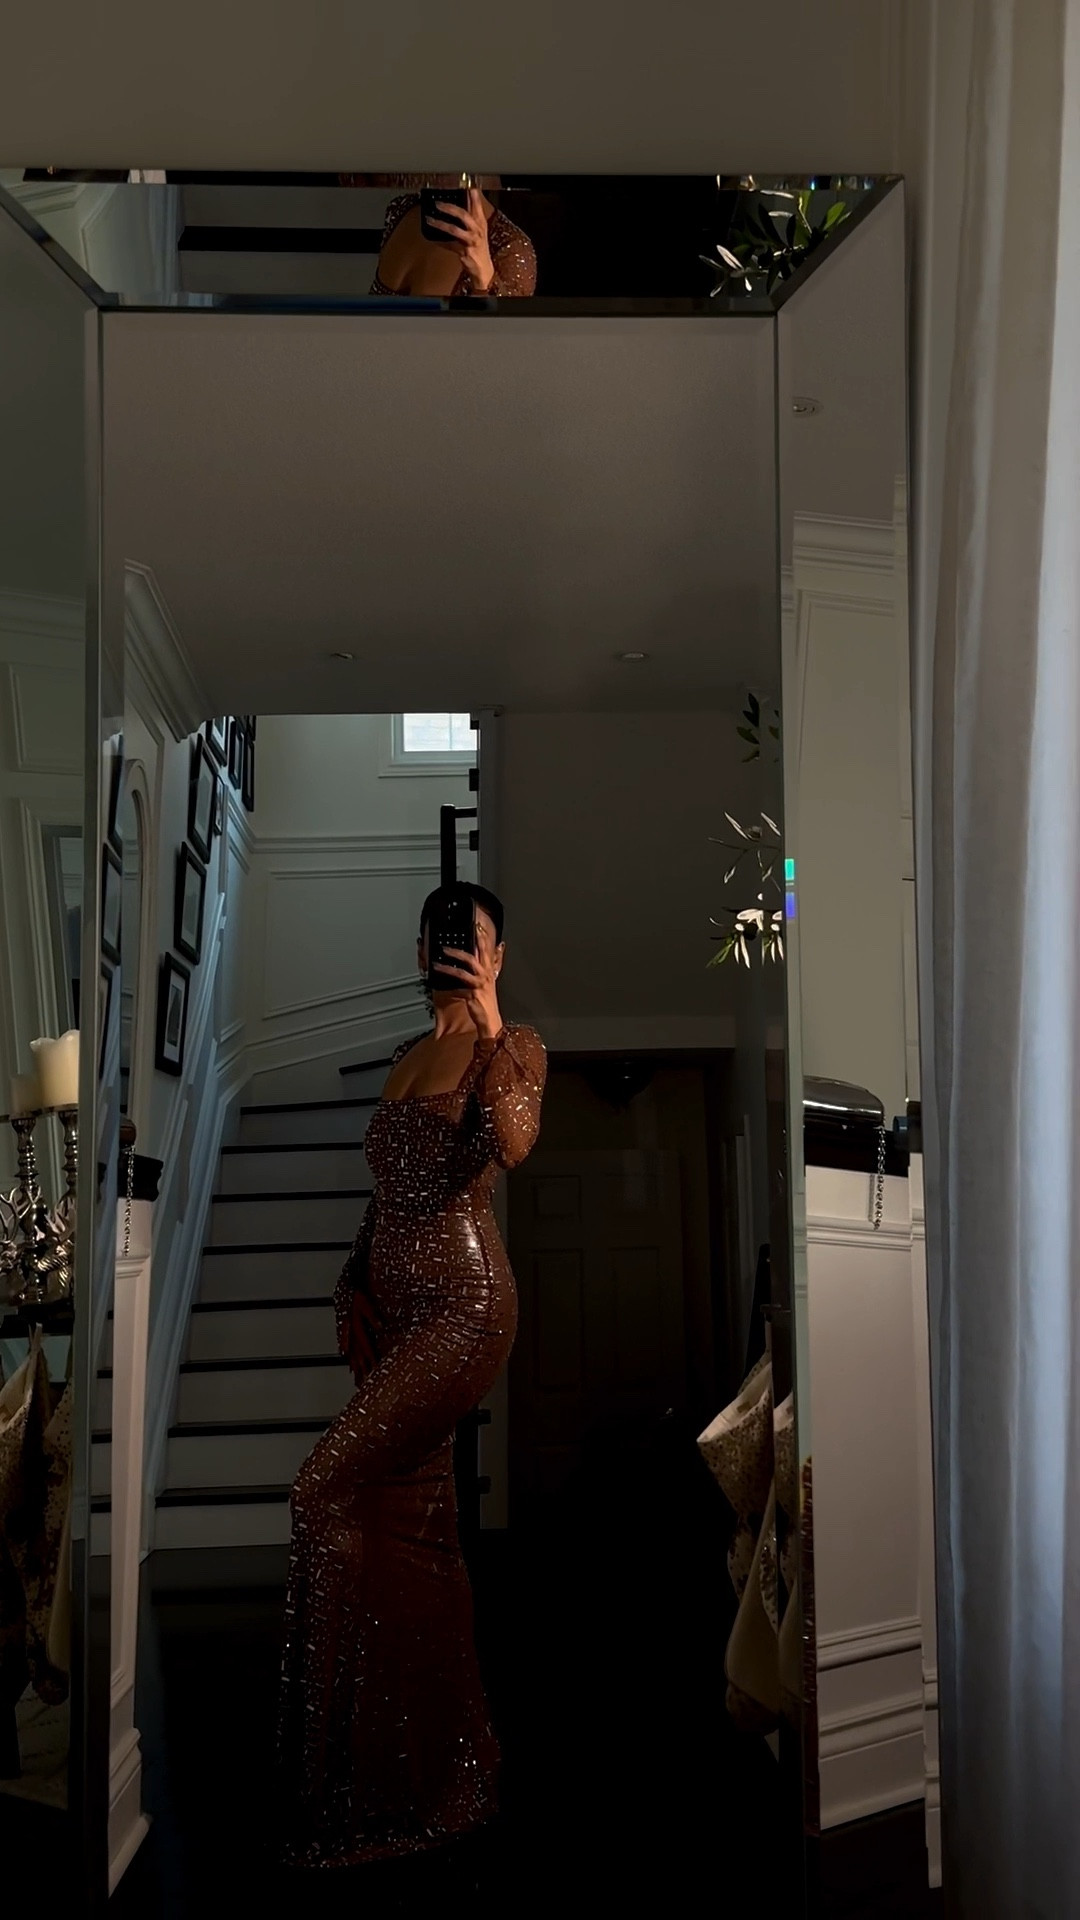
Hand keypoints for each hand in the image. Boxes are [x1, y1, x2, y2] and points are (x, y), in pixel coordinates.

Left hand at [425, 188, 494, 290]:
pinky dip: (440, 242)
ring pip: (454, 229)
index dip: (469, 191)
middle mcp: (477, 229)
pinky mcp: (465, 252)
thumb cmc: (478, 246)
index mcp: (480, 220)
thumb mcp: (477, 227)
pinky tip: (432, 239)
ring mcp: (472, 241)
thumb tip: (458, 199)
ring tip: (429, 219)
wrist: (484, 268)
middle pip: (463, 214)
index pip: (476, 201)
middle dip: (449, 208)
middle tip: (437, 203)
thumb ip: (469, 213)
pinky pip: (449, 245)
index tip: (461, 181)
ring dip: (440, 224)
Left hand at [438, 918, 503, 1039]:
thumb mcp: (490, 979)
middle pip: (476, 955)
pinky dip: (448, 981)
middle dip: (463, 946)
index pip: (486, 949)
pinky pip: (458, 985)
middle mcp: (486, 974)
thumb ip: (492, 962)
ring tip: (439, 959)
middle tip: (449, 943)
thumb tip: (499, 947)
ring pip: (465, 969)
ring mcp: (480, 983)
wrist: (490, 1019)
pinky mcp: (472, 993)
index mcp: (489, 970)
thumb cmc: (487, 1000)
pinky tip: (439, 978)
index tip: (476, 925)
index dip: (482, 936)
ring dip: (450, 963)